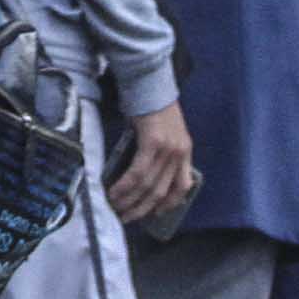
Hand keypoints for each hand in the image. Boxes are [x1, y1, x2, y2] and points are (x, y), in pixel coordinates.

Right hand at [107, 103, 195, 222]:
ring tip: (115, 209)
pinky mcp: (153, 143)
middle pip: (161, 191)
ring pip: (148, 186)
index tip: (152, 214)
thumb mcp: (162, 132)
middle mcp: (180, 152)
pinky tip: (113, 192)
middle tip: (125, 218)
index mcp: (185, 151)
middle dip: (141, 209)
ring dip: (129, 201)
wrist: (149, 80)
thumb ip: (157, 153)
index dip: (167, 205)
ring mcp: (168, 148)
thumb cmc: (150, 104)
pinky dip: (125, 186)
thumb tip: (138, 177)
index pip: (182, 187)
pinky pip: (138, 173)